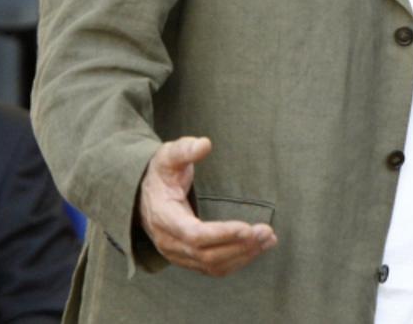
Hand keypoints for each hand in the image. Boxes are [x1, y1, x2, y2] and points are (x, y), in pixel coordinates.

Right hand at [138, 136, 276, 276]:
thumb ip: (185, 149)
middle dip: (239, 245)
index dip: (221, 234)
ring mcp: (177, 254)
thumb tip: (205, 144)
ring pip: (212, 265)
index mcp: (163, 217)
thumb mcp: (168, 155)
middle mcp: (168, 241)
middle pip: (206, 254)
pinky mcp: (187, 259)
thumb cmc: (160, 173)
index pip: (193, 234)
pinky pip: (213, 268)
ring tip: (268, 240)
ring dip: (242, 255)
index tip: (247, 228)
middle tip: (267, 232)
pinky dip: (237, 261)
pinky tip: (257, 248)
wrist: (143, 195)